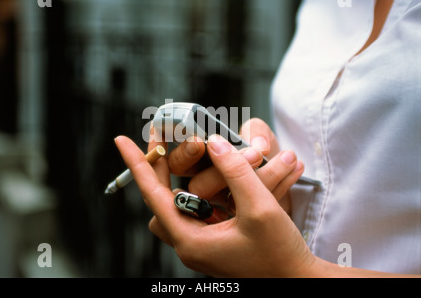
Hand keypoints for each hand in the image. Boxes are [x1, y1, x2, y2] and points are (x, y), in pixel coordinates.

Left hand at [115, 135, 315, 276]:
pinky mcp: (211, 243)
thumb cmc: (280, 253)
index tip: (122, 141)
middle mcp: (189, 244)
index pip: (154, 194)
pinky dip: (193, 194)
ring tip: (183, 158)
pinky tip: (210, 181)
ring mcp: (199, 245)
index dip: (137, 164)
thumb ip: (236, 172)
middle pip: (159, 200)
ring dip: (175, 181)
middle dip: (158, 169)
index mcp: (191, 240)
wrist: (298, 280)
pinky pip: (191, 214)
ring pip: (173, 208)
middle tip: (162, 142)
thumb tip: (215, 144)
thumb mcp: (260, 208)